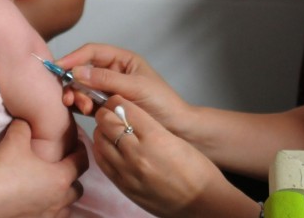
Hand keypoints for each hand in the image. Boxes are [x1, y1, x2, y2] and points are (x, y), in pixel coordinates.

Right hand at [0, 119, 87, 217]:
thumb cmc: (1, 169)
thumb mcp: (15, 139)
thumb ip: (24, 127)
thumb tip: (24, 121)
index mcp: (60, 178)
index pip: (81, 162)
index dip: (80, 150)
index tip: (77, 144)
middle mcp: (58, 201)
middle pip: (76, 189)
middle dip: (71, 178)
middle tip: (62, 167)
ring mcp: (45, 217)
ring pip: (64, 209)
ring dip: (61, 199)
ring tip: (49, 189)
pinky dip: (46, 212)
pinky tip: (34, 205)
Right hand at [57, 44, 189, 130]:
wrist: (176, 128)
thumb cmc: (161, 103)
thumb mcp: (135, 87)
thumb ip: (106, 79)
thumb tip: (76, 71)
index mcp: (122, 60)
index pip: (92, 52)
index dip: (74, 58)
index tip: (58, 68)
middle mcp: (113, 72)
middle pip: (83, 70)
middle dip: (73, 81)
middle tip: (69, 97)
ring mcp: (108, 91)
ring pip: (83, 88)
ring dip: (77, 95)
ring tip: (82, 107)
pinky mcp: (106, 108)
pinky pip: (87, 103)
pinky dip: (82, 106)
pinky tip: (84, 112)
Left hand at [92, 98, 244, 217]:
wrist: (202, 202)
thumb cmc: (196, 170)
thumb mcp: (175, 139)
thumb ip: (150, 127)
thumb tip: (128, 116)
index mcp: (155, 137)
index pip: (124, 109)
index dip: (117, 101)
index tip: (116, 100)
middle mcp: (138, 154)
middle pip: (108, 123)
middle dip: (105, 113)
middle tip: (107, 111)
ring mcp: (129, 172)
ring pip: (101, 142)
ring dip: (101, 131)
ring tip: (107, 128)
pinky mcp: (125, 187)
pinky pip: (103, 163)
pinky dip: (101, 150)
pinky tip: (105, 146)